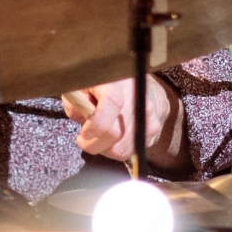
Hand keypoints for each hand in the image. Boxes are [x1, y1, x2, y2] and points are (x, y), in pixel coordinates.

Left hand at [62, 75, 188, 175]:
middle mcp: (137, 97)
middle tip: (85, 139)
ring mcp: (149, 114)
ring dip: (106, 148)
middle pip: (116, 133)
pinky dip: (118, 149)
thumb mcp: (82, 86)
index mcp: (117, 82)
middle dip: (94, 143)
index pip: (111, 105)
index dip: (93, 127)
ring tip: (99, 137)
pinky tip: (112, 138)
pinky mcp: (153, 127)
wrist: (136, 81)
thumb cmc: (103, 84)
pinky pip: (132, 151)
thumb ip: (78, 102)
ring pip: (123, 148)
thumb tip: (82, 119)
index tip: (82, 134)